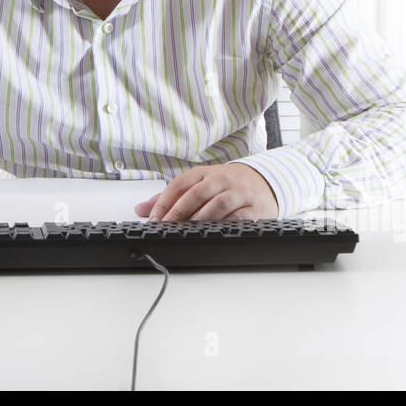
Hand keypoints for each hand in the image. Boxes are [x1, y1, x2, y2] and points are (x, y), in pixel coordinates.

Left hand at [134, 163, 279, 220]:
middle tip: (167, 226)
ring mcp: (239, 193)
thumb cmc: (226, 184)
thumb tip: (141, 209)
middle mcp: (222, 179)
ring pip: (218, 204)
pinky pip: (239, 217)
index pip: (180, 183)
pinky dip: (225, 225)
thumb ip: (170, 197)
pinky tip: (214, 232)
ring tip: (187, 231)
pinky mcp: (254, 208)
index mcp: (205, 173)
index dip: (165, 201)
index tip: (154, 218)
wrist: (264, 181)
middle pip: (197, 193)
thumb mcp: (199, 184)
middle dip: (179, 210)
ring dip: (200, 219)